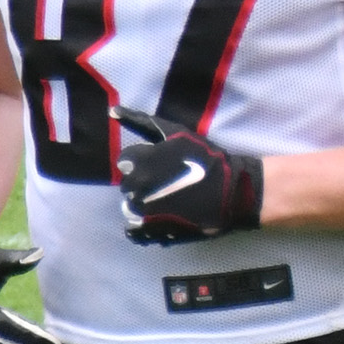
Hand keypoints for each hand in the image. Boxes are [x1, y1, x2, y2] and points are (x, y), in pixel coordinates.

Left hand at [119, 120, 266, 244]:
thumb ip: (141, 121)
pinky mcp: (150, 231)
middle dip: (142, 181)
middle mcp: (136, 186)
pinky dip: (144, 223)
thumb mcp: (176, 132)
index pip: (125, 161)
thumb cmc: (205, 157)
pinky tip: (162, 216)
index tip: (161, 163)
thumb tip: (112, 112)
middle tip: (168, 181)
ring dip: (143, 202)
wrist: (231, 191)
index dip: (142, 160)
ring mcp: (143, 211)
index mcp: (139, 162)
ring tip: (167, 200)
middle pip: (127, 184)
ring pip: (130, 206)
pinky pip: (133, 229)